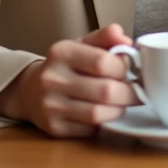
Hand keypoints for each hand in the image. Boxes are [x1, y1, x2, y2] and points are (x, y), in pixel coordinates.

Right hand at [0, 24, 139, 136]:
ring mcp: (51, 105)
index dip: (125, 67)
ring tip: (122, 102)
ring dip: (118, 109)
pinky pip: (90, 129)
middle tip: (137, 91)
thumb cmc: (65, 66)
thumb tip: (126, 39)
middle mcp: (52, 78)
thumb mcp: (81, 44)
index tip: (132, 70)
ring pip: (99, 114)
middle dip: (129, 93)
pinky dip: (103, 122)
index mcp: (62, 52)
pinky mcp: (54, 127)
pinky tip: (103, 113)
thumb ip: (105, 37)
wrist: (29, 90)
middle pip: (105, 91)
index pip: (103, 61)